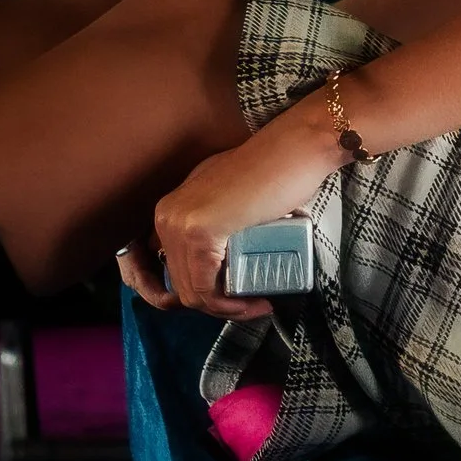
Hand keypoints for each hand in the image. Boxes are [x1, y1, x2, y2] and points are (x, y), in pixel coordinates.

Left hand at [120, 99, 340, 318]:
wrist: (294, 150)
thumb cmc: (275, 173)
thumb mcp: (231, 201)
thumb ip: (217, 224)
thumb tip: (219, 261)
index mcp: (171, 209)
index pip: (173, 268)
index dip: (202, 294)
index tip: (235, 300)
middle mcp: (166, 215)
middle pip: (181, 282)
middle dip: (217, 304)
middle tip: (253, 305)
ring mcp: (178, 223)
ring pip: (192, 292)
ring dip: (226, 309)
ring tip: (258, 306)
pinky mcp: (198, 232)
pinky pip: (204, 290)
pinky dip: (228, 306)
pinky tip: (254, 303)